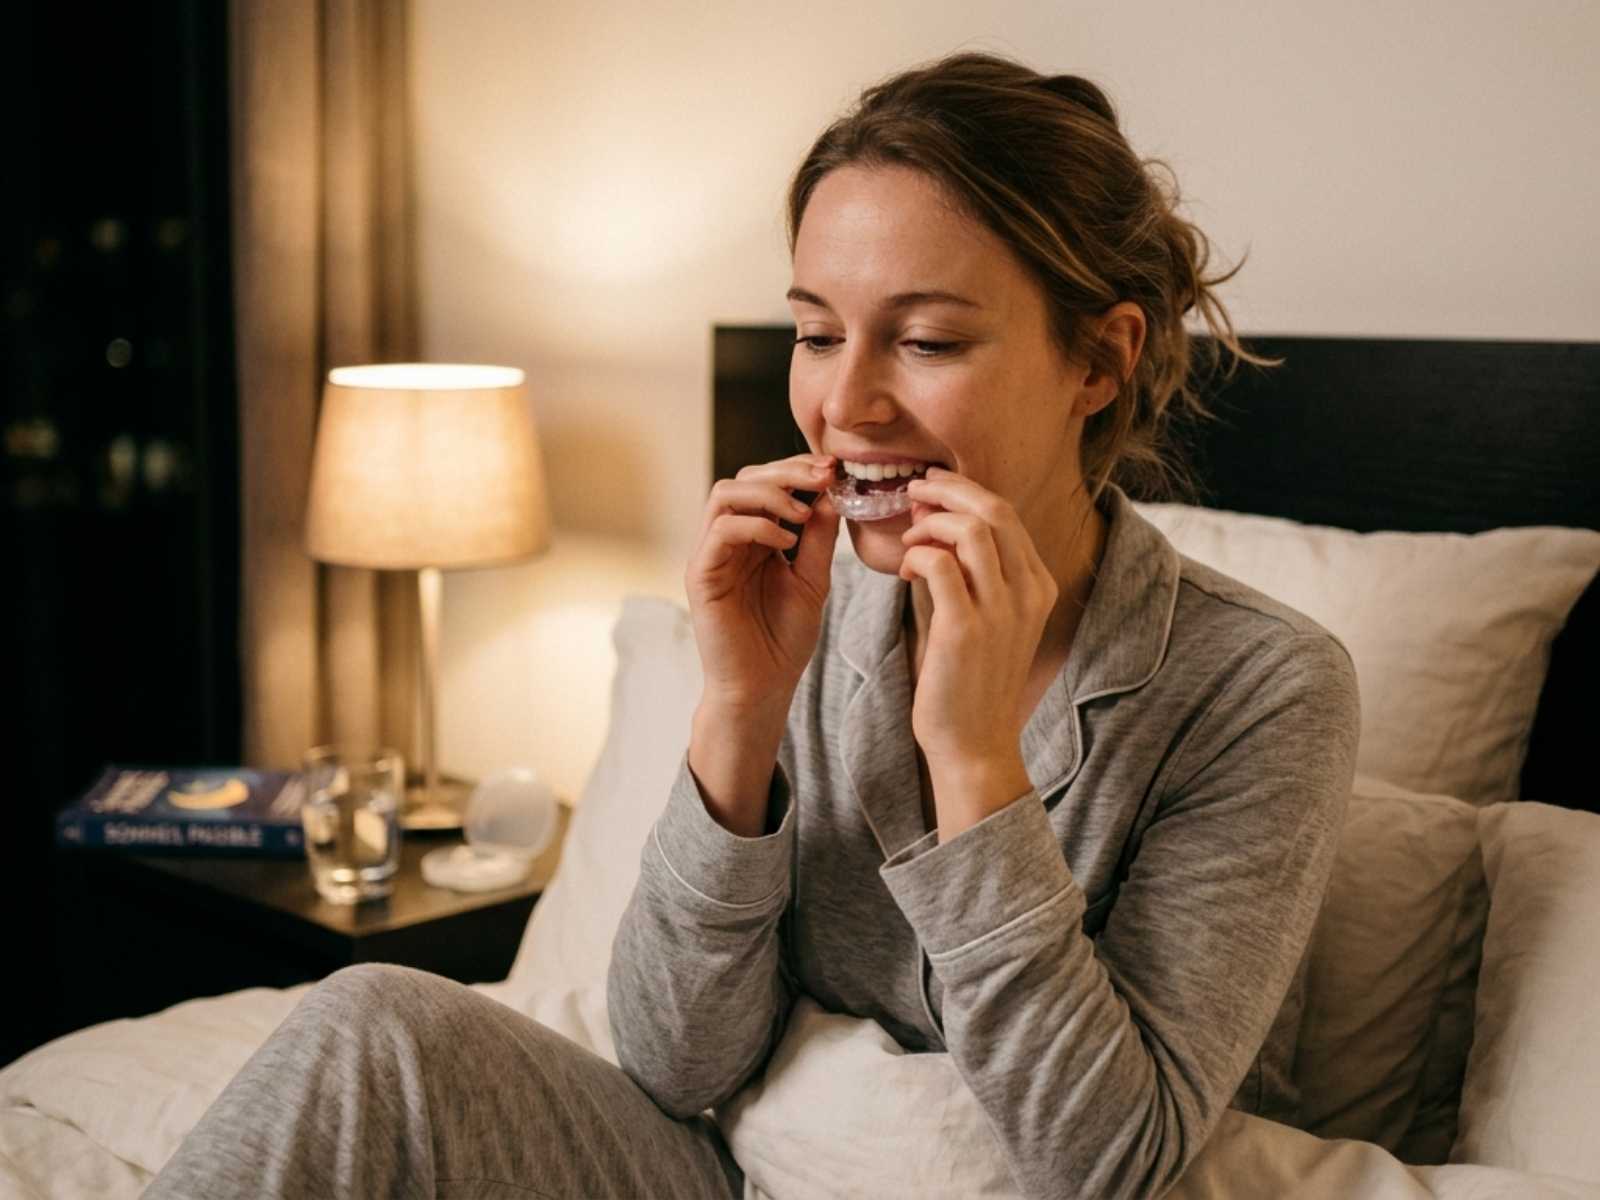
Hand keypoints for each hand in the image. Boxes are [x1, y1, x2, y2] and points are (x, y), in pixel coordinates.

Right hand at [686, 453, 840, 715]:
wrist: (762, 688)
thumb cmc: (784, 640)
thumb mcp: (812, 581)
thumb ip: (818, 540)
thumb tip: (830, 495)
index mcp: (752, 538)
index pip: (765, 484)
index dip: (797, 470)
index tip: (833, 471)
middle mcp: (727, 540)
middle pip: (744, 478)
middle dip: (786, 471)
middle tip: (824, 477)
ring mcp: (710, 555)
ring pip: (725, 494)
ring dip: (769, 493)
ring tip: (803, 513)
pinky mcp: (700, 574)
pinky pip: (721, 529)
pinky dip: (756, 525)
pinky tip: (787, 543)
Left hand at [899, 468, 1057, 827]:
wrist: (974, 743)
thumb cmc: (969, 680)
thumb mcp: (981, 617)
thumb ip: (963, 569)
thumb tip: (932, 518)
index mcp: (1038, 586)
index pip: (1006, 514)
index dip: (964, 492)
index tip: (931, 488)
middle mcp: (1028, 593)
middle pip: (994, 510)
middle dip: (948, 490)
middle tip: (914, 492)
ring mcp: (1002, 611)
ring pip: (971, 531)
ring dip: (930, 523)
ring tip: (908, 539)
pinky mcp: (966, 629)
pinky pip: (940, 565)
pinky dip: (916, 555)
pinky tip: (903, 570)